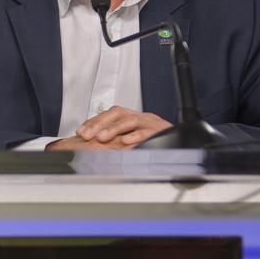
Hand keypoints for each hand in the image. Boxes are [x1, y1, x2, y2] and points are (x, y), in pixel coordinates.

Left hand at [46, 107, 171, 149]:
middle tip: (87, 135)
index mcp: (130, 118)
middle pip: (117, 114)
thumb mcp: (129, 138)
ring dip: (114, 129)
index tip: (80, 132)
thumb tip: (90, 144)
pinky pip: (149, 132)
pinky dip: (137, 136)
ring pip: (131, 121)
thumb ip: (112, 139)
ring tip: (102, 137)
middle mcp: (139, 118)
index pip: (108, 114)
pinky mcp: (161, 132)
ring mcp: (151, 123)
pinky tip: (126, 141)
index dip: (93, 122)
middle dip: (100, 124)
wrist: (179, 143)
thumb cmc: (151, 141)